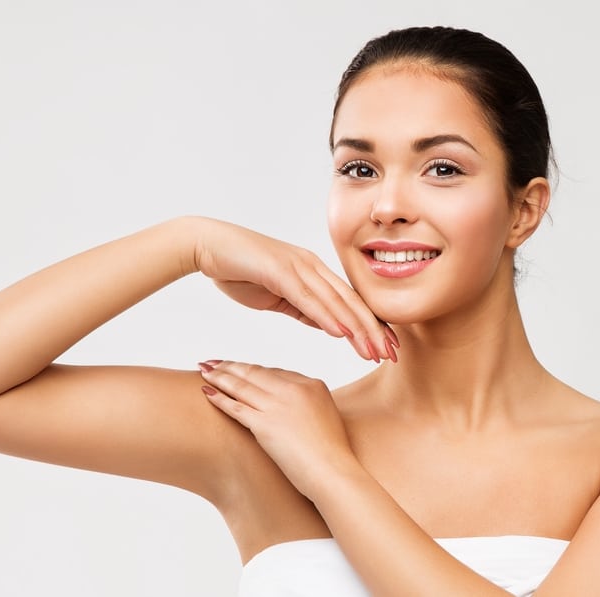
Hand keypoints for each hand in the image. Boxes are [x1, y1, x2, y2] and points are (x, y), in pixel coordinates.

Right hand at [192, 218, 397, 361]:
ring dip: (356, 327)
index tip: (387, 348)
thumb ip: (302, 308)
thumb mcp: (277, 296)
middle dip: (373, 329)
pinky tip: (340, 332)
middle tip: (391, 354)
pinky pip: (307, 297)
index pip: (349, 303)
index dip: (370, 325)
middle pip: (350, 302)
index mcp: (313, 273)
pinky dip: (326, 315)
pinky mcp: (279, 270)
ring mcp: (297, 266)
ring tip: (373, 349)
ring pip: (334, 300)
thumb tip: (328, 326)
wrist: (208, 245)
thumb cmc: (239, 270)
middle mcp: (311, 267)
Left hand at [198, 360, 359, 497]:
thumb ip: (308, 406)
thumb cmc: (333, 455)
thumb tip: (293, 409)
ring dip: (220, 376)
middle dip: (232, 366)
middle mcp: (294, 390)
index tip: (240, 367)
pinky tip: (206, 391)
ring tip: (204, 370)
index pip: (275, 372)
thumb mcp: (326, 418)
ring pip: (242, 386)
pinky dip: (219, 398)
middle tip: (214, 362)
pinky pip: (236, 407)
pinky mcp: (265, 425)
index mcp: (312, 385)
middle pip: (256, 372)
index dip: (253, 369)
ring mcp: (278, 406)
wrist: (334, 475)